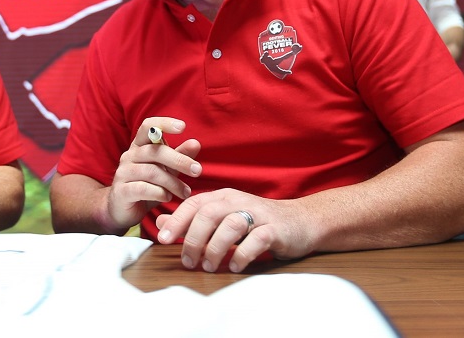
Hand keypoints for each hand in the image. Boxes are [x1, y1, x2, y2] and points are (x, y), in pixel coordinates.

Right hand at [105, 118, 202, 231]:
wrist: (122, 210)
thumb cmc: (147, 186)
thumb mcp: (166, 170)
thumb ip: (179, 157)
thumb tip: (195, 143)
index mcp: (139, 146)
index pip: (148, 127)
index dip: (164, 123)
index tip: (182, 127)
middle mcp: (129, 156)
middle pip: (154, 151)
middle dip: (179, 160)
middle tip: (197, 170)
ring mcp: (123, 173)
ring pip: (151, 171)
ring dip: (173, 182)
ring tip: (185, 192)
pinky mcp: (121, 191)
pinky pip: (143, 189)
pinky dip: (159, 193)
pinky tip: (168, 197)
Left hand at [156, 188, 314, 272]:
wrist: (302, 221)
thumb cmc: (257, 222)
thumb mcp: (223, 217)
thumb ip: (192, 220)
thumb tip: (161, 223)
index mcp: (223, 197)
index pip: (194, 204)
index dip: (177, 220)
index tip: (163, 239)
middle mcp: (238, 201)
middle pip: (209, 214)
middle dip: (194, 238)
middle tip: (188, 261)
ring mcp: (258, 214)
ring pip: (231, 225)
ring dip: (216, 248)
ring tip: (208, 266)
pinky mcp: (276, 229)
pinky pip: (257, 239)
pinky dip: (242, 254)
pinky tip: (234, 266)